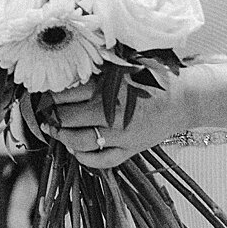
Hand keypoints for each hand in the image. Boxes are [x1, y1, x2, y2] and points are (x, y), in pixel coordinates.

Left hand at [39, 74, 194, 169]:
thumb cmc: (151, 78)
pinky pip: (103, 160)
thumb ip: (94, 72)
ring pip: (80, 141)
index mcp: (107, 88)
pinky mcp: (131, 149)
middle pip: (67, 118)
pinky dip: (85, 158)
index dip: (49, 96)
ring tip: (54, 130)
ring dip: (62, 137)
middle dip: (50, 116)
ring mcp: (121, 135)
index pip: (65, 94)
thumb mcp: (121, 67)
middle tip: (42, 113)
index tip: (41, 96)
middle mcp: (111, 113)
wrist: (185, 98)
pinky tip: (76, 150)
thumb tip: (64, 75)